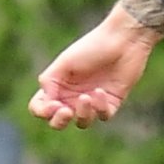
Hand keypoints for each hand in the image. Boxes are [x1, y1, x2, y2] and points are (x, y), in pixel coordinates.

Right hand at [30, 13, 155, 129]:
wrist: (122, 41)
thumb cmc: (90, 48)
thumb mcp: (64, 63)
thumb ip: (49, 82)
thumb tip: (47, 101)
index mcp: (57, 86)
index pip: (40, 107)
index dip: (42, 111)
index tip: (54, 104)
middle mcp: (72, 96)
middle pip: (58, 121)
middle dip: (59, 121)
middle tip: (66, 111)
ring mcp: (92, 101)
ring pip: (82, 122)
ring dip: (83, 113)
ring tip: (86, 96)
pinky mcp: (111, 103)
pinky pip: (103, 116)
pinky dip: (100, 107)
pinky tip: (101, 91)